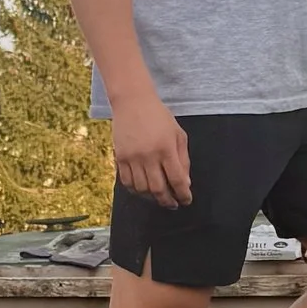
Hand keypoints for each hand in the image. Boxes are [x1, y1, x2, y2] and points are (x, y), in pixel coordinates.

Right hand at [109, 92, 192, 207]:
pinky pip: (127, 182)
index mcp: (167, 148)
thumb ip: (183, 159)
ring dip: (152, 198)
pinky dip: (136, 190)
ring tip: (159, 197)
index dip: (183, 195)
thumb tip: (185, 183)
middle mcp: (149, 155)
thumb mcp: (178, 134)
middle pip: (159, 189)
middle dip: (168, 201)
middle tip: (173, 204)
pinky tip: (143, 189)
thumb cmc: (159, 117)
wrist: (133, 102)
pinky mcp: (120, 157)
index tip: (186, 200)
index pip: (177, 180)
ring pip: (142, 189)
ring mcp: (132, 157)